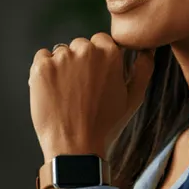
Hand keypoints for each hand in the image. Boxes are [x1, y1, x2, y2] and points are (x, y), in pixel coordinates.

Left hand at [29, 33, 153, 162]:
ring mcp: (61, 58)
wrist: (76, 148)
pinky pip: (41, 58)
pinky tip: (51, 92)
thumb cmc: (106, 125)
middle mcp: (86, 50)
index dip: (97, 60)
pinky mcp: (41, 68)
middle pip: (79, 46)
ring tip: (66, 95)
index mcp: (110, 52)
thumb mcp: (134, 98)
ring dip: (61, 67)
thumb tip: (147, 50)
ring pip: (60, 53)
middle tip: (80, 91)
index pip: (100, 40)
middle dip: (79, 63)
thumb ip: (143, 69)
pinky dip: (44, 71)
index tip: (94, 78)